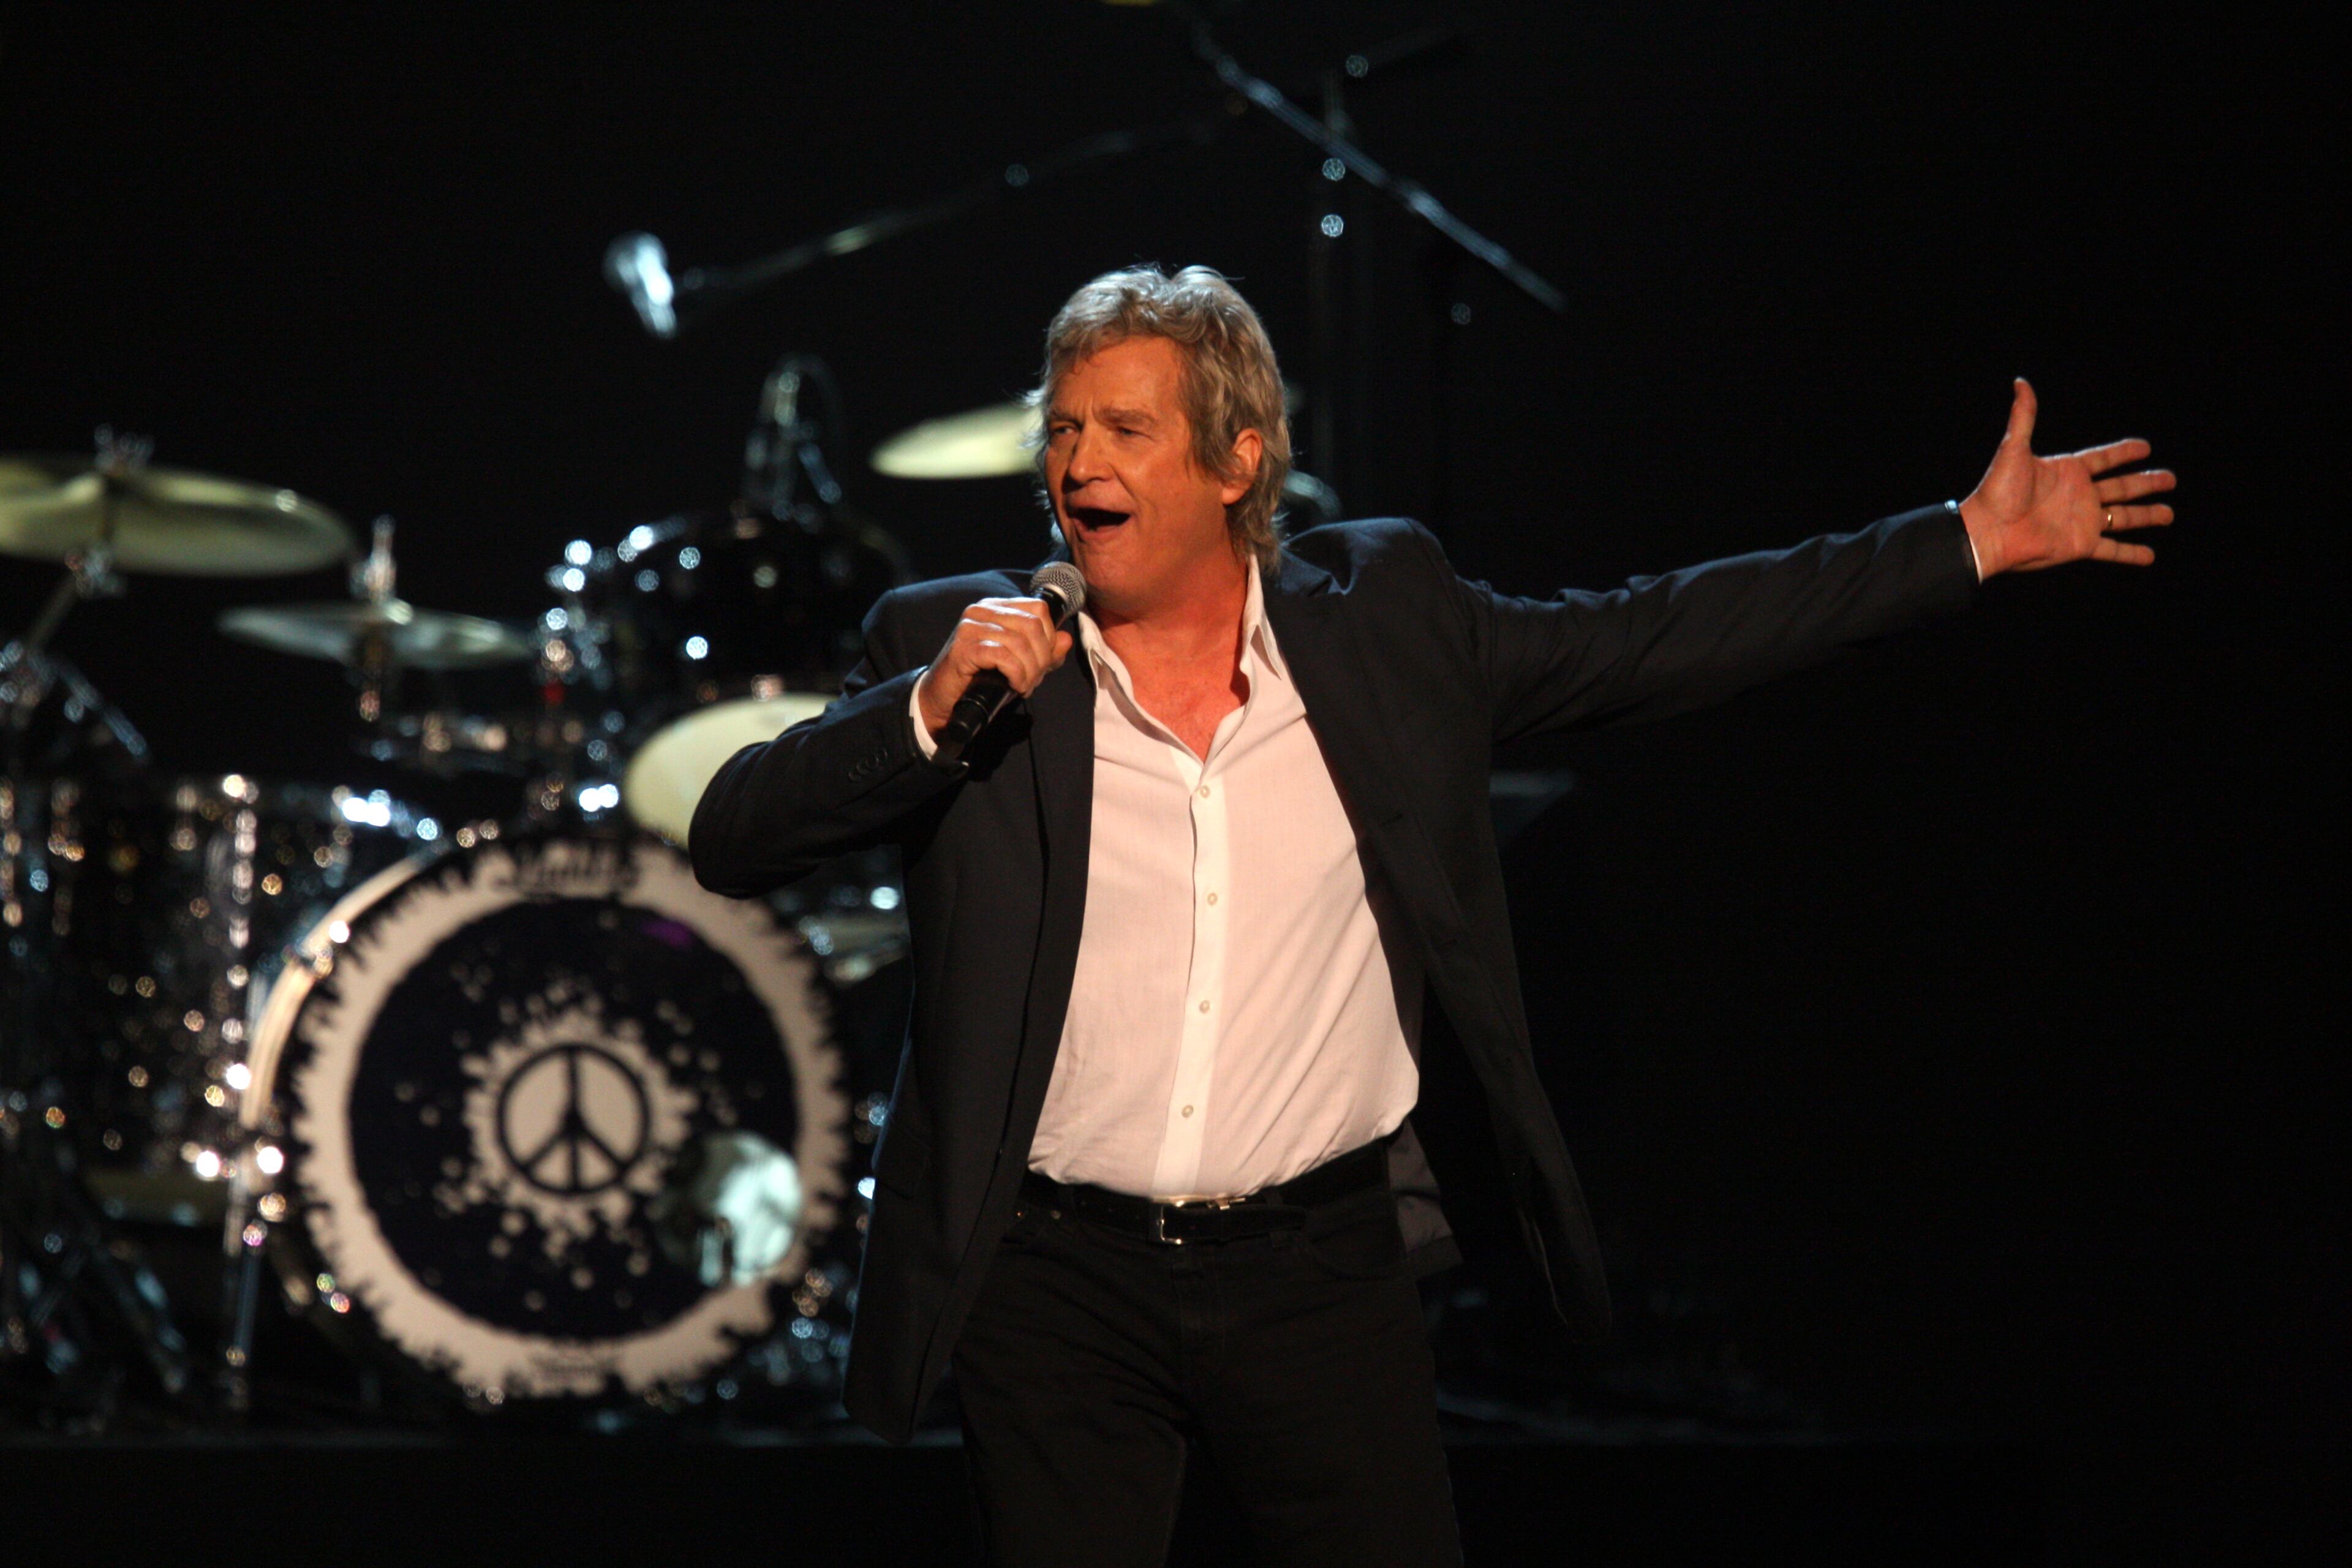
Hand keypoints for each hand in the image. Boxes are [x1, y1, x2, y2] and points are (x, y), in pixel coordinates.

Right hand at [914, 597, 1073, 737]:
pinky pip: (1004, 656)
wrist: (944, 698)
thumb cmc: (981, 679)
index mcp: (997, 607)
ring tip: (1024, 685)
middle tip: (1033, 679)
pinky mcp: (964, 647)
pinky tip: (1015, 686)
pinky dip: (1016, 674)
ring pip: (1020, 642)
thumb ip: (1044, 652)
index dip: (1049, 638)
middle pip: (1033, 625)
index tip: (1043, 662)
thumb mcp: (1020, 663)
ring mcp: (971, 626)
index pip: (1038, 609)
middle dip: (1041, 657)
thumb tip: (1066, 639)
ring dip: (1030, 670)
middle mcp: (982, 610)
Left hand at [1958, 379, 2175, 576]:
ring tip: (2169, 514)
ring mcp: (2082, 521)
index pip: (2103, 460)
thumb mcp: (2014, 448)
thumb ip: (2024, 416)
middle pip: (2121, 487)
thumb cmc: (1997, 490)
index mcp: (2067, 472)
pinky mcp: (2082, 545)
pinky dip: (2132, 553)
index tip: (2145, 447)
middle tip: (2170, 478)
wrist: (1989, 530)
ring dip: (2147, 515)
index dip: (2123, 453)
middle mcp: (2079, 496)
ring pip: (2123, 517)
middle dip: (2146, 483)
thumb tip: (2020, 382)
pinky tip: (2150, 556)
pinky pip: (2113, 550)